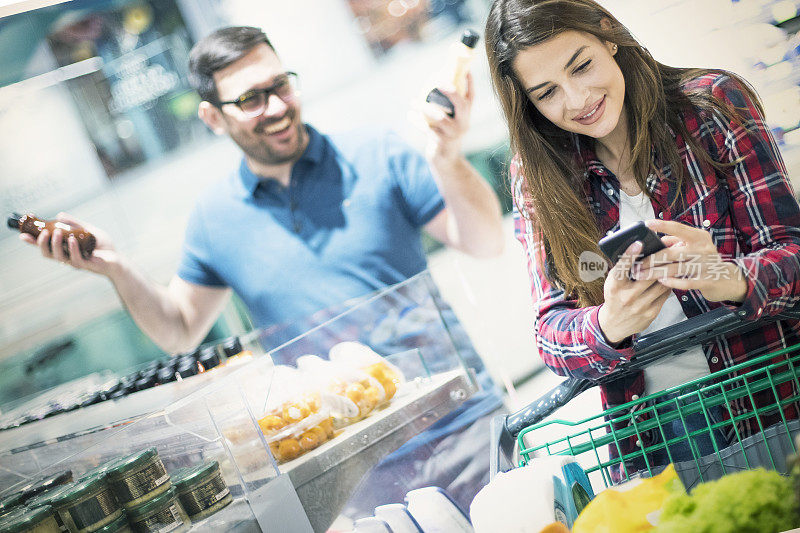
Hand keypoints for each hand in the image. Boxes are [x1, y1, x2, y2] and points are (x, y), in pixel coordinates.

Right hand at [20, 212, 119, 276]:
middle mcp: (68, 257)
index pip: (46, 247)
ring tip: (56, 232)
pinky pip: (76, 258)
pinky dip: (72, 249)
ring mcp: (76, 262)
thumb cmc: (104, 247)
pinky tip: (71, 239)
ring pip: (59, 257)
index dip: (33, 243)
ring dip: (55, 245)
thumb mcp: (89, 230)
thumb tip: (59, 215)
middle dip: (41, 244)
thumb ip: (75, 223)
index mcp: (65, 250)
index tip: (22, 236)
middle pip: (48, 254)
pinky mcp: (87, 265)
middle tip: (42, 233)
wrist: (119, 259)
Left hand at [421, 72, 473, 165]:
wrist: (445, 158)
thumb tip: (435, 78)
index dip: (469, 82)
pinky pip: (428, 129)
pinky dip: (417, 121)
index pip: (471, 95)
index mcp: (466, 115)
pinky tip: (409, 115)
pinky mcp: (442, 143)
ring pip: (440, 118)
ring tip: (413, 102)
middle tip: (438, 82)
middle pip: (461, 105)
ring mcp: (454, 134)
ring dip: (424, 107)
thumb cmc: (444, 132)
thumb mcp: (450, 118)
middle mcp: (464, 123)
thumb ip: (446, 102)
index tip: (464, 69)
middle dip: (451, 92)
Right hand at [598, 241, 673, 344]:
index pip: (622, 268)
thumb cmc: (614, 298)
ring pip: (660, 283)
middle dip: (660, 260)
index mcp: (614, 286)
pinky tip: (670, 278)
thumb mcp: (612, 283)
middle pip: (648, 274)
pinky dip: (668, 284)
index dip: (630, 254)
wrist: (614, 325)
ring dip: (668, 272)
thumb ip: (622, 269)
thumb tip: (637, 250)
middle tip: (671, 248)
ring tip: (675, 261)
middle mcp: (627, 296)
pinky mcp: (651, 313)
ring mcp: (640, 306)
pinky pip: (665, 294)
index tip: (639, 243)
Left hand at [632, 220, 747, 302]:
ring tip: (639, 275)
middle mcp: (703, 249)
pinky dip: (671, 282)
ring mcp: (706, 266)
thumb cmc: (704, 260)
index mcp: (699, 237)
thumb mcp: (694, 246)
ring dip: (654, 273)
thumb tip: (655, 242)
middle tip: (635, 264)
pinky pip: (684, 282)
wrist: (728, 279)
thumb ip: (676, 242)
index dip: (662, 225)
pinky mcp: (706, 281)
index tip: (646, 224)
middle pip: (671, 253)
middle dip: (650, 259)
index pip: (679, 228)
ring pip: (674, 269)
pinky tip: (660, 281)